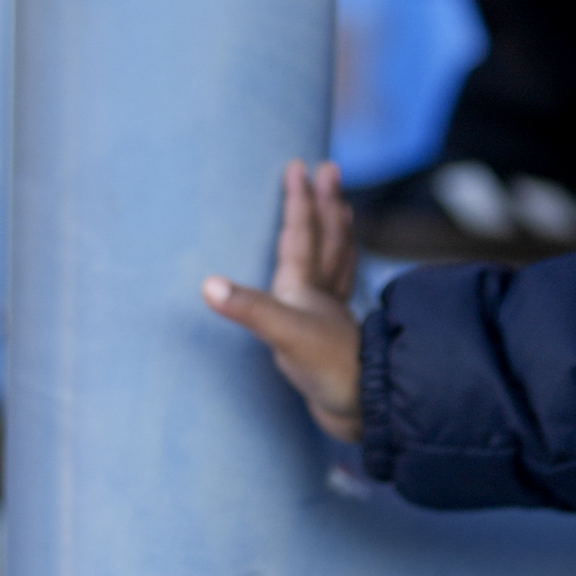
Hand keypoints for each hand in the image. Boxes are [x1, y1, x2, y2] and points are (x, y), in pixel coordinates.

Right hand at [203, 161, 363, 442]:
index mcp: (305, 288)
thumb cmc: (330, 370)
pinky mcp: (333, 342)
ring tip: (343, 213)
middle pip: (328, 239)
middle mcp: (321, 296)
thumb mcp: (285, 336)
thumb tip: (209, 285)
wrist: (366, 410)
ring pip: (338, 265)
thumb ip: (250, 309)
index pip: (301, 233)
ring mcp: (331, 318)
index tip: (298, 165)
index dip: (298, 199)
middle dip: (327, 203)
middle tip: (331, 170)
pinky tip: (336, 284)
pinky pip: (337, 296)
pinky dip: (340, 278)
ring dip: (339, 234)